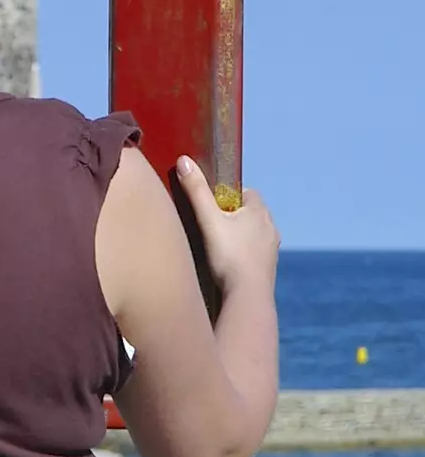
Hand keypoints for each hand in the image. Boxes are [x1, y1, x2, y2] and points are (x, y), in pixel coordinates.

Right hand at [176, 156, 280, 295]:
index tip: (211, 206)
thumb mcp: (208, 220)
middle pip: (249, 214)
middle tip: (211, 226)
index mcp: (259, 211)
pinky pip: (254, 254)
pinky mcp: (268, 269)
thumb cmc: (229, 256)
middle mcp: (270, 228)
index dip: (227, 196)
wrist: (248, 296)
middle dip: (232, 217)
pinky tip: (227, 265)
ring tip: (217, 247)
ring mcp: (271, 250)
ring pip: (253, 235)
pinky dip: (243, 255)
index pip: (245, 192)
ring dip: (238, 237)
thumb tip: (184, 160)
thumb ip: (196, 190)